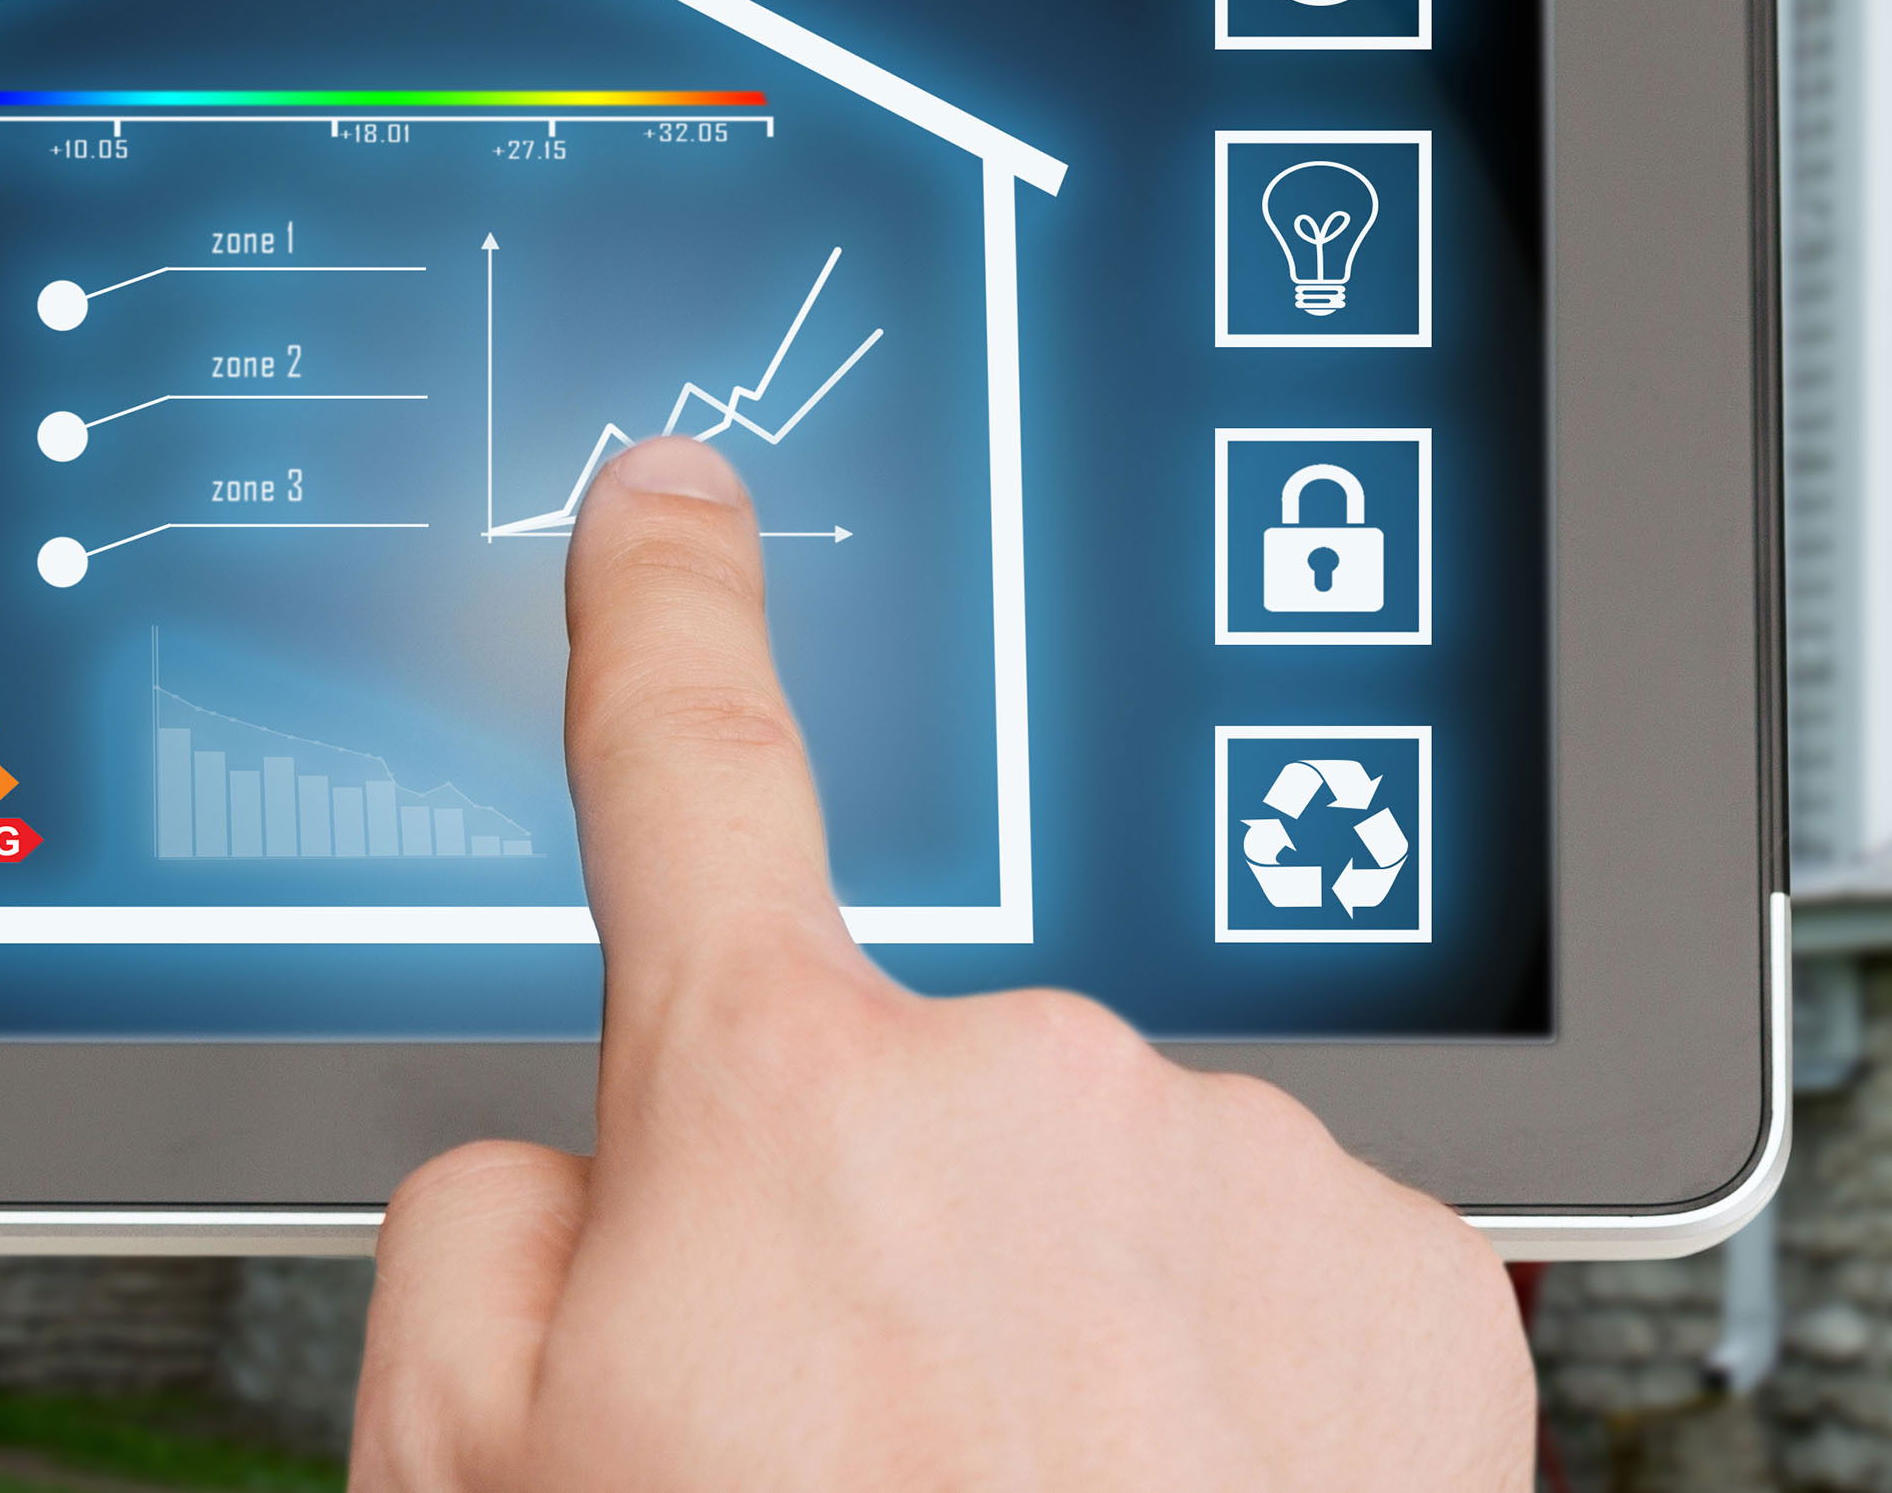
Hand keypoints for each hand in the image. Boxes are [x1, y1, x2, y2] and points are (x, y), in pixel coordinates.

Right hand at [355, 434, 1530, 1489]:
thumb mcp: (473, 1486)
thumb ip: (486, 1240)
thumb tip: (579, 1154)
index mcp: (777, 1106)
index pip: (688, 770)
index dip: (664, 613)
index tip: (674, 497)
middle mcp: (1031, 1084)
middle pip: (906, 1080)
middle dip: (871, 1223)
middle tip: (856, 1446)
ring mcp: (1244, 1171)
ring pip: (1100, 1180)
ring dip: (1059, 1315)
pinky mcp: (1418, 1278)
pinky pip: (1266, 1256)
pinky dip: (1219, 1366)